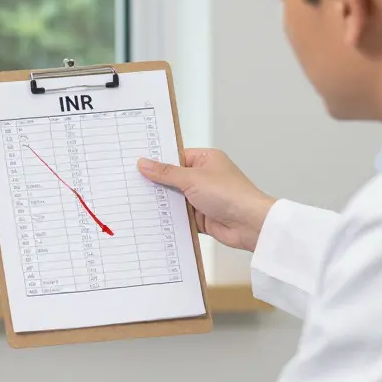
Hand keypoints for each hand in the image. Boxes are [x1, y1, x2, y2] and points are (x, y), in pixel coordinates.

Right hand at [138, 149, 275, 251]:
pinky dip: (170, 218)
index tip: (136, 165)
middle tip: (132, 184)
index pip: (176, 157)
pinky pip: (180, 216)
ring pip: (175, 199)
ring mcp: (202, 197)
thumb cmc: (230, 194)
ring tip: (137, 203)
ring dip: (164, 203)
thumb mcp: (192, 178)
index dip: (157, 162)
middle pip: (173, 179)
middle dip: (157, 184)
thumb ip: (166, 172)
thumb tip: (145, 163)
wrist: (249, 224)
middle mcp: (204, 177)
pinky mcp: (201, 216)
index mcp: (206, 160)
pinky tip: (153, 219)